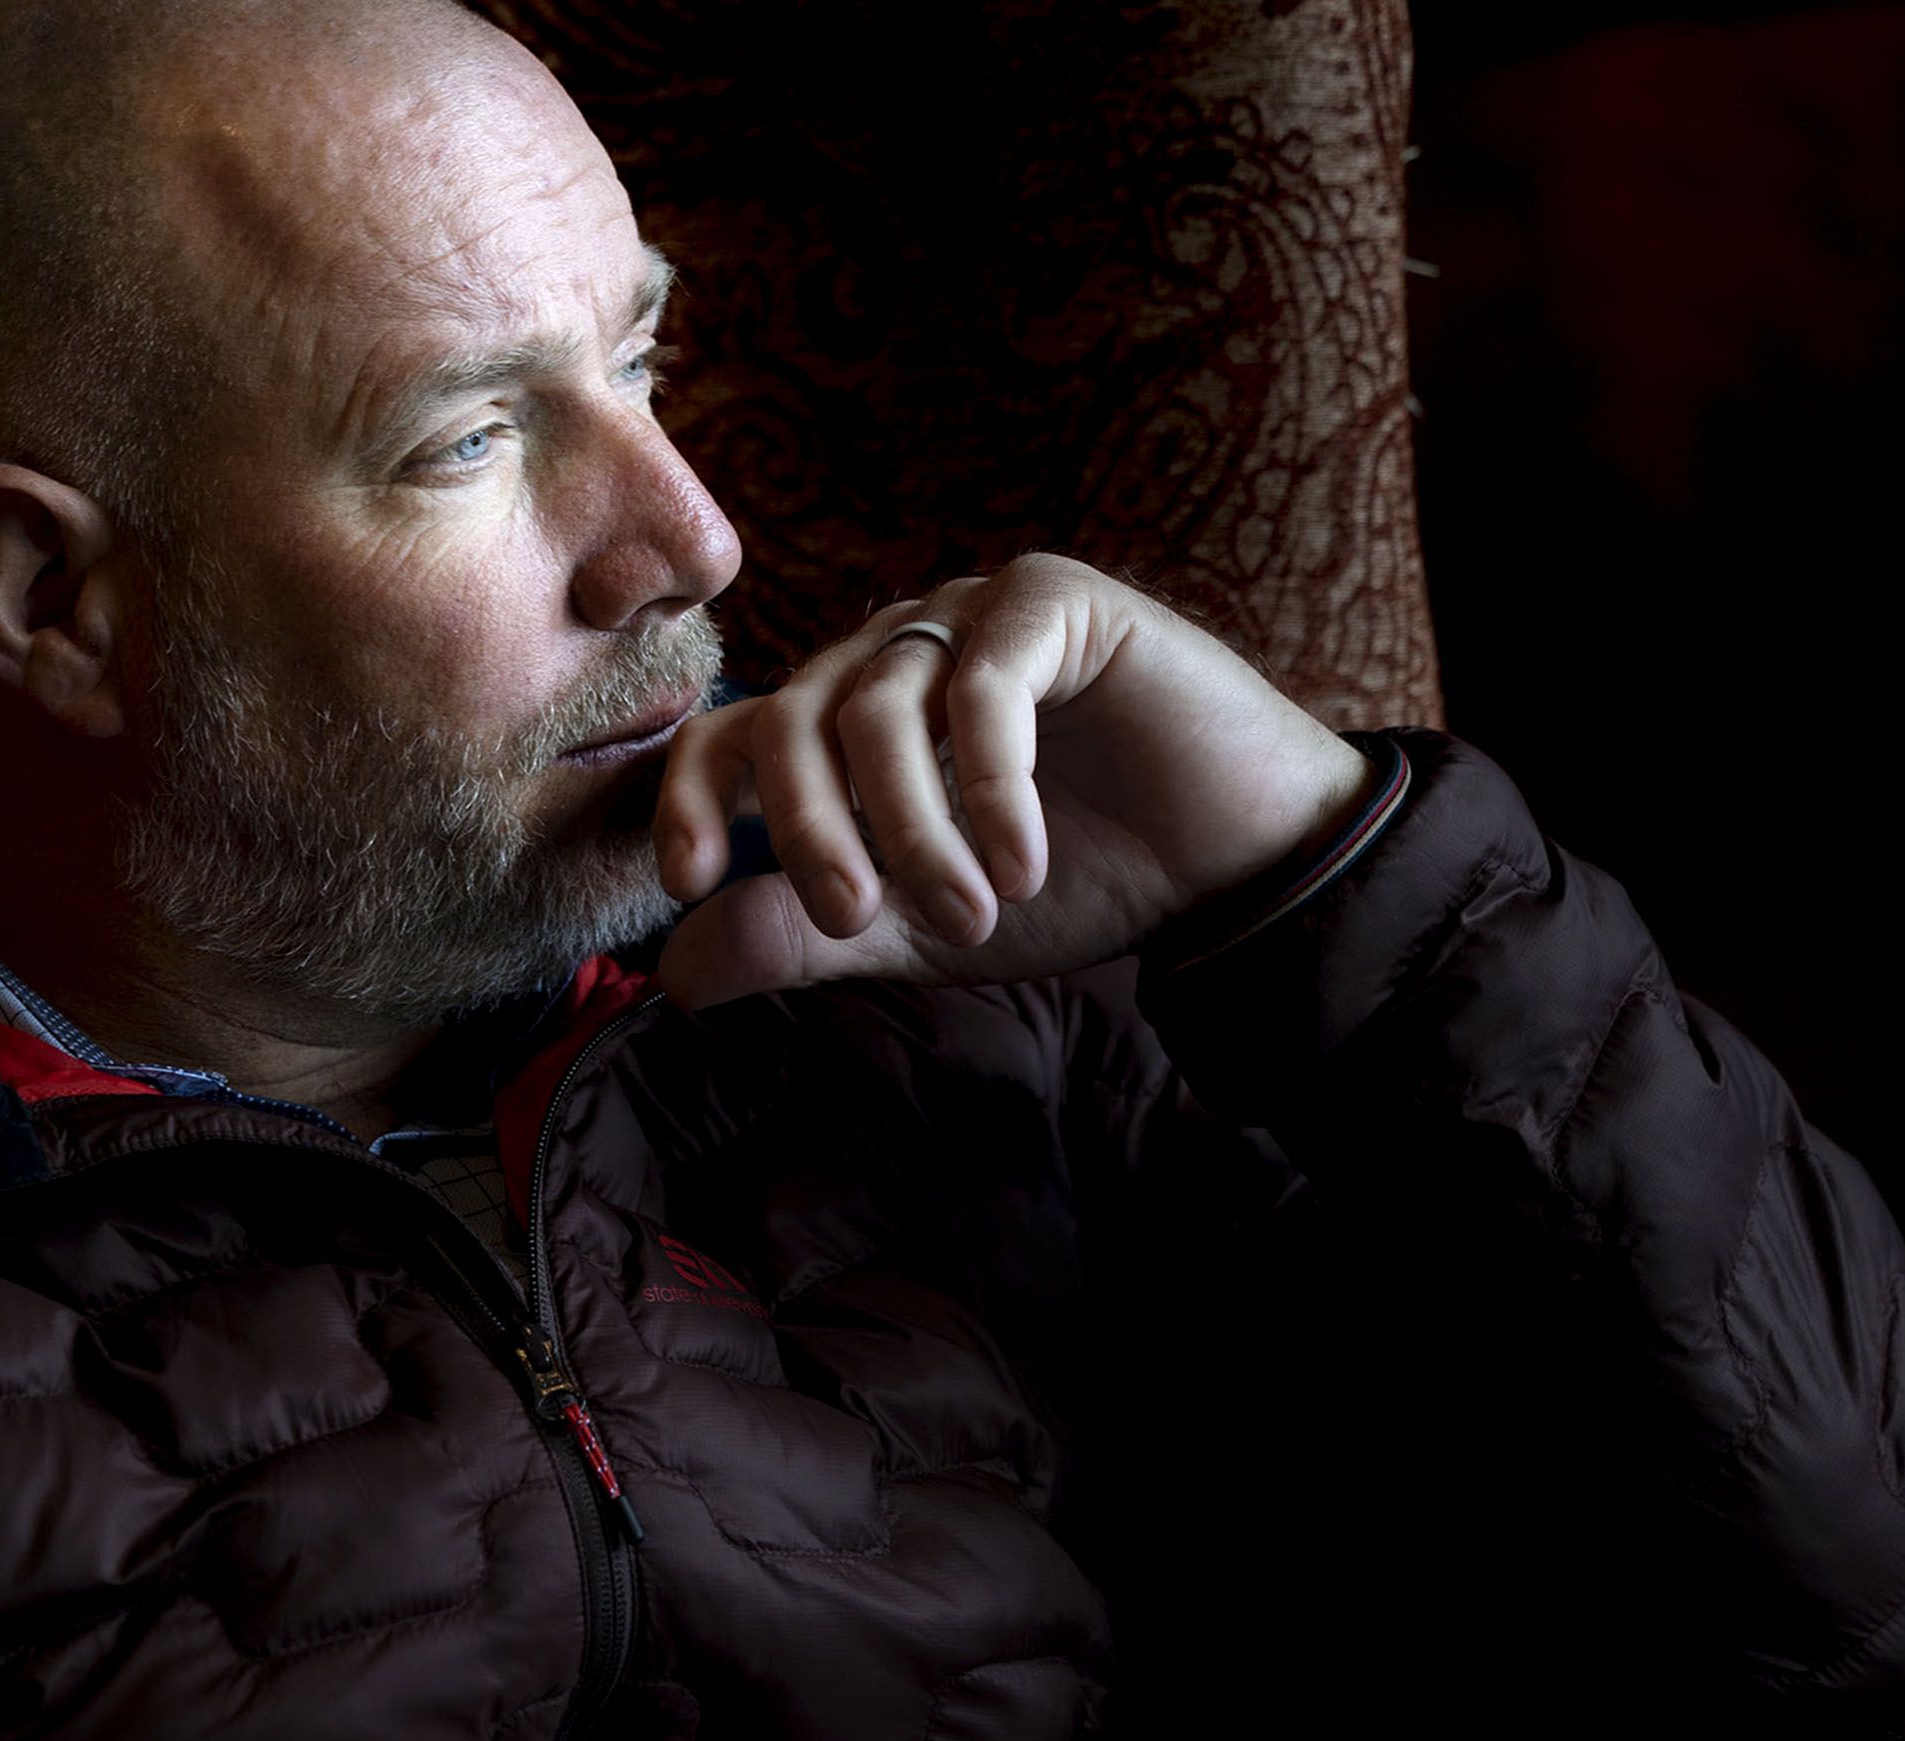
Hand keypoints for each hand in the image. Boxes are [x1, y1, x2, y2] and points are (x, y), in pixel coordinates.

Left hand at [652, 554, 1375, 1006]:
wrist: (1232, 860)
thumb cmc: (1076, 881)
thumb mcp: (917, 931)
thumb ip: (802, 939)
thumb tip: (673, 975)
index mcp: (844, 718)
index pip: (730, 736)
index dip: (689, 800)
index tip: (689, 885)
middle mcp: (893, 653)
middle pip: (793, 722)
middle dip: (813, 833)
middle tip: (858, 919)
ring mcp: (968, 617)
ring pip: (879, 708)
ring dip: (917, 830)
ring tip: (973, 913)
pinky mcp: (1054, 600)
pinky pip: (983, 683)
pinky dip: (990, 784)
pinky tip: (1024, 860)